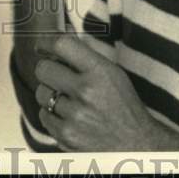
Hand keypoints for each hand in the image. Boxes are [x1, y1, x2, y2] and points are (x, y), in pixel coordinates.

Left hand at [33, 34, 161, 151]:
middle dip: (48, 70)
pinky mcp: (67, 136)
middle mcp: (87, 92)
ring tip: (68, 99)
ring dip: (50, 94)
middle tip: (56, 75)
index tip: (41, 46)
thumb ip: (85, 56)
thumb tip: (60, 34)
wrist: (136, 144)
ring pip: (42, 94)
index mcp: (100, 72)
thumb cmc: (124, 106)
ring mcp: (75, 116)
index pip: (62, 45)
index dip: (46, 43)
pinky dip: (52, 115)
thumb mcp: (112, 73)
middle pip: (43, 69)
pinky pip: (44, 116)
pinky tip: (69, 116)